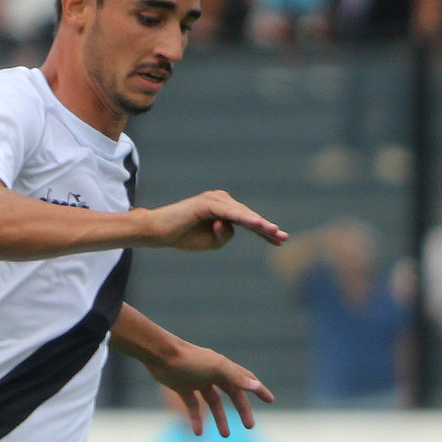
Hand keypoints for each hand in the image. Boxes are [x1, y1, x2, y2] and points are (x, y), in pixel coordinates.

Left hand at [141, 340, 274, 435]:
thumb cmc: (190, 360)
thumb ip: (237, 378)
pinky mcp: (182, 388)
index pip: (246, 379)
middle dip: (242, 410)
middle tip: (249, 426)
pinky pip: (193, 407)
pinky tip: (197, 433)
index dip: (259, 390)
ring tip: (225, 435)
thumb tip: (257, 386)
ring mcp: (197, 381)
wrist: (160, 356)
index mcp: (224, 368)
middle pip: (232, 394)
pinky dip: (196, 419)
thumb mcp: (216, 369)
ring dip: (220, 419)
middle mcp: (213, 374)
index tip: (271, 401)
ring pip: (213, 403)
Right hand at [143, 191, 288, 250]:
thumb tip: (231, 224)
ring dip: (258, 223)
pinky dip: (242, 217)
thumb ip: (226, 235)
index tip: (280, 241)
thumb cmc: (185, 236)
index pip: (249, 221)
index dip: (264, 231)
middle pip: (249, 216)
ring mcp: (215, 200)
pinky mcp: (207, 203)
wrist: (159, 232)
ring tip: (273, 231)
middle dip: (266, 228)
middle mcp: (222, 201)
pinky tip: (254, 223)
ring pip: (241, 214)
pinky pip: (229, 212)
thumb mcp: (213, 242)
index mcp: (225, 210)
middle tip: (283, 237)